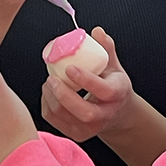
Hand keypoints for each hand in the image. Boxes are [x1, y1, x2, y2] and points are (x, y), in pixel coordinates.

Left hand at [41, 28, 135, 142]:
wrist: (117, 112)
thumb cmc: (112, 84)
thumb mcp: (114, 65)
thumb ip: (106, 48)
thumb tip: (96, 31)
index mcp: (117, 94)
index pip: (103, 90)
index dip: (86, 79)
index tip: (70, 68)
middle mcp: (106, 115)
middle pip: (84, 111)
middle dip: (64, 95)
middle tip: (51, 78)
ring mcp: (91, 128)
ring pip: (66, 117)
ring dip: (51, 98)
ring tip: (48, 82)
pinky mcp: (77, 134)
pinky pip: (55, 121)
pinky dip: (47, 105)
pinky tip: (48, 93)